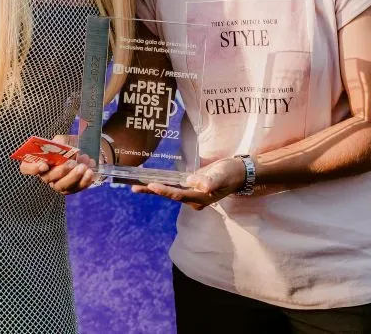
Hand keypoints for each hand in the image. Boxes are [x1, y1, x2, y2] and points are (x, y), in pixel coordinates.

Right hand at [18, 135, 96, 194]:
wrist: (84, 153)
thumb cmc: (69, 146)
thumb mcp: (63, 140)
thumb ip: (60, 141)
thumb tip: (60, 144)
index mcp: (39, 162)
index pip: (26, 168)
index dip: (32, 168)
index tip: (44, 165)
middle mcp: (46, 175)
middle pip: (47, 178)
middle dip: (60, 171)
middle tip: (72, 163)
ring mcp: (58, 184)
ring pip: (62, 186)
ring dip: (73, 177)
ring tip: (83, 167)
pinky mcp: (71, 189)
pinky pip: (76, 188)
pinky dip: (84, 181)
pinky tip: (90, 172)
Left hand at [130, 157, 245, 209]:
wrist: (237, 172)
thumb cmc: (230, 174)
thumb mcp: (221, 177)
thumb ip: (210, 181)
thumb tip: (195, 183)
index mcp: (199, 198)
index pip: (178, 195)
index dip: (164, 190)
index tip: (151, 185)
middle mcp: (193, 198)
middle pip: (169, 195)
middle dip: (152, 191)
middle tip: (133, 187)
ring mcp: (191, 192)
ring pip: (169, 191)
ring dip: (153, 188)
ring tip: (136, 185)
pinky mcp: (190, 185)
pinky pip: (173, 185)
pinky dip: (162, 183)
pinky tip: (152, 179)